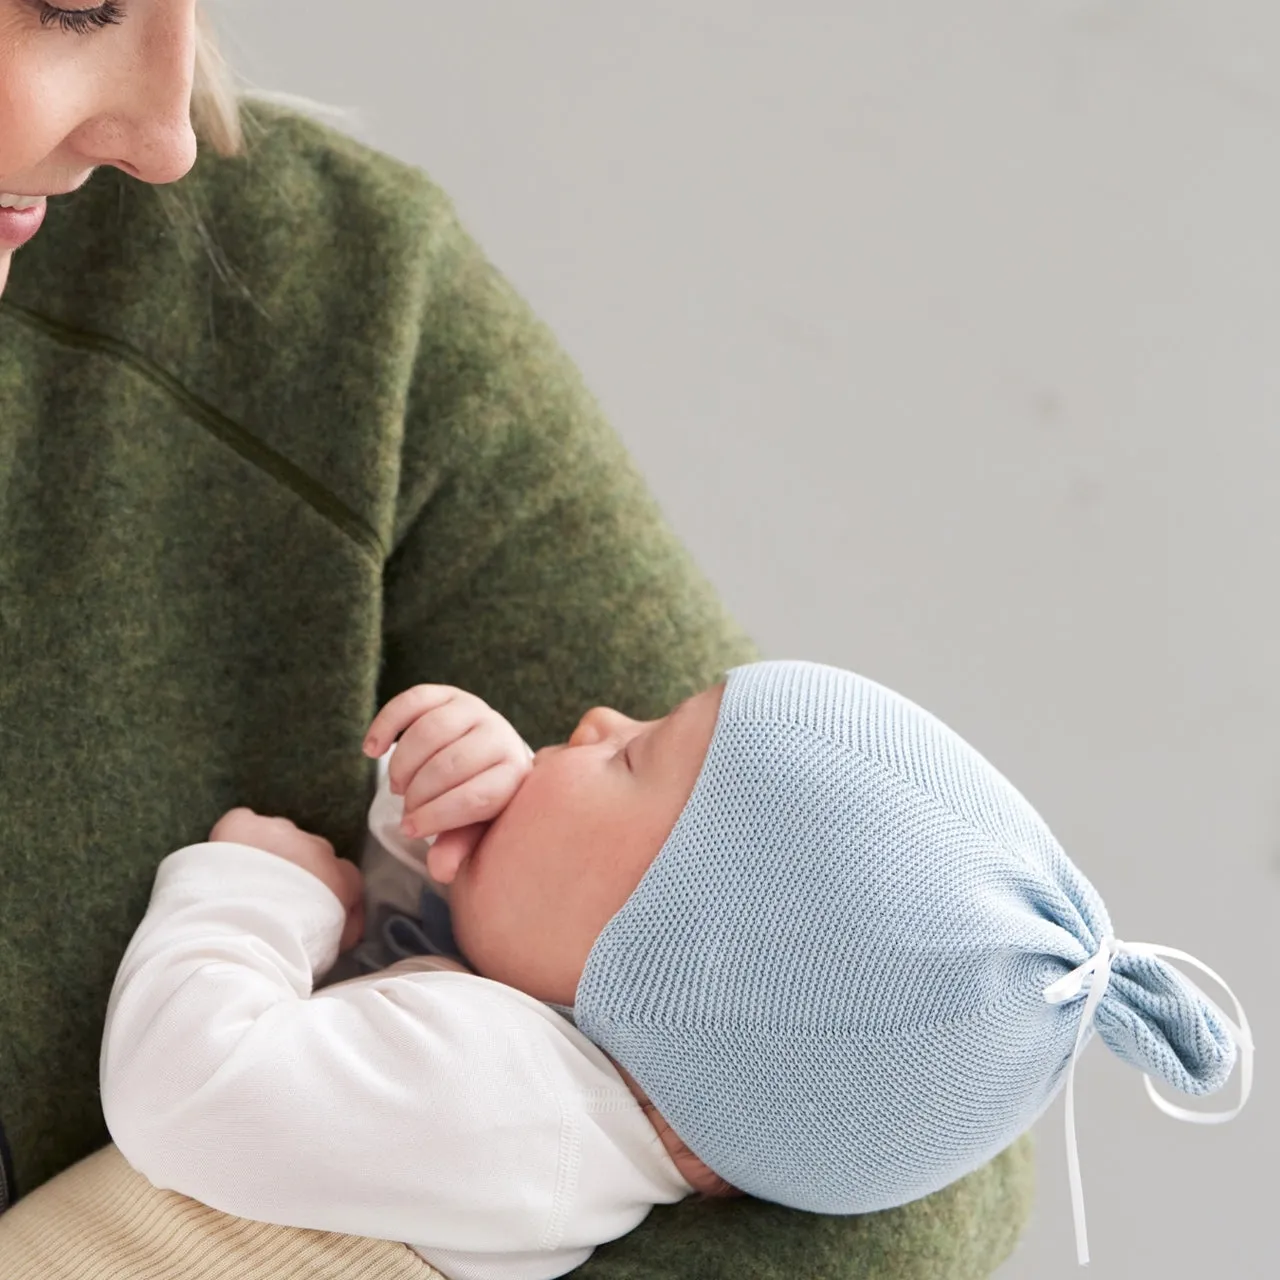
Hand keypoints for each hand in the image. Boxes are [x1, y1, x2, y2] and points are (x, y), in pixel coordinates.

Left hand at [208, 808, 364, 951]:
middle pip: (311, 853)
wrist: (248, 931)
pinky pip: (243, 822)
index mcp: (342, 876)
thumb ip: (344, 926)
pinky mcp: (244, 825)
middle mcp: (317, 846)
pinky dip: (237, 836)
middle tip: (275, 899)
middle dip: (296, 872)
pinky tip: (225, 858)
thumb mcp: (333, 943)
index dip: (326, 895)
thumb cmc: (294, 946)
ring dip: (268, 855)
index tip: (312, 913)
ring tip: (245, 882)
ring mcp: (281, 831)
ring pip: (278, 836)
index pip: (345, 878)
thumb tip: (346, 923)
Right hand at [362, 685, 531, 883]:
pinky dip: (385, 725)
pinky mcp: (448, 693)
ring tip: (399, 787)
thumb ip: (458, 846)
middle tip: (406, 809)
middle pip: (449, 765)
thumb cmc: (478, 797)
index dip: (438, 817)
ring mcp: (475, 709)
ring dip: (403, 765)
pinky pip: (412, 702)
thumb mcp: (473, 826)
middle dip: (419, 794)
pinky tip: (372, 750)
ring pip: (429, 732)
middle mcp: (500, 736)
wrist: (485, 754)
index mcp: (514, 774)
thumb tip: (440, 871)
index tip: (411, 831)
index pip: (476, 797)